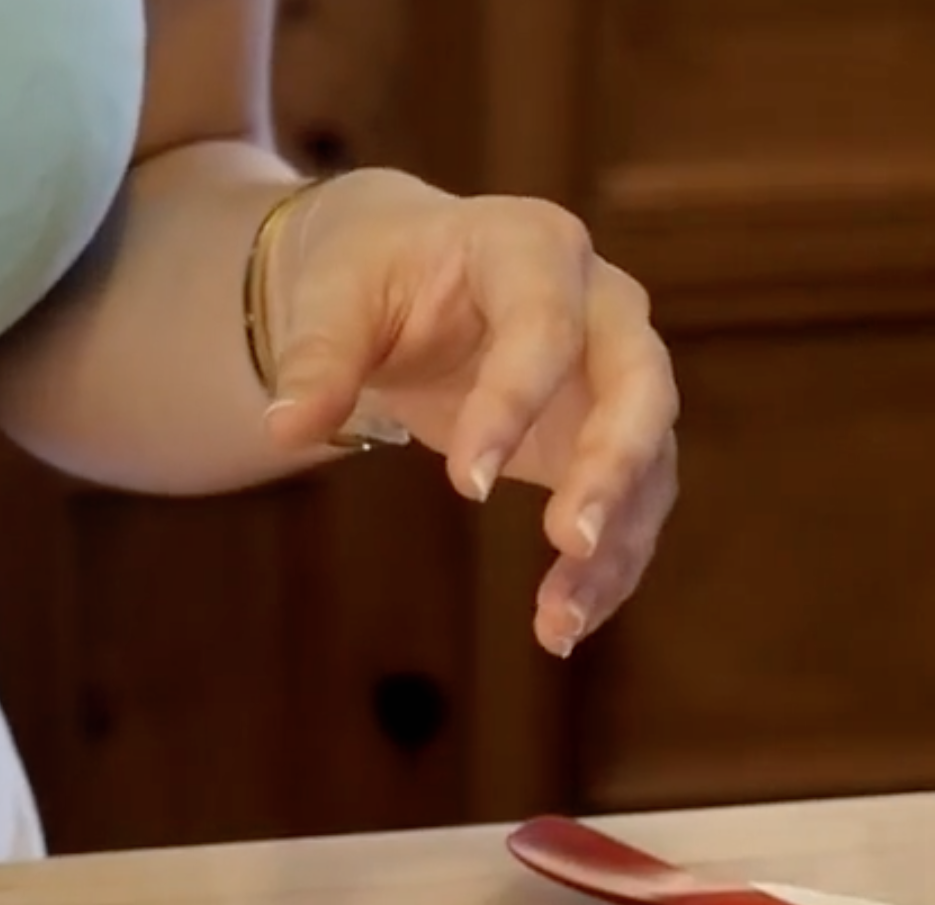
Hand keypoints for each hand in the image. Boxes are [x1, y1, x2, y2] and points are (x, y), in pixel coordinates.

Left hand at [256, 169, 679, 658]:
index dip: (514, 401)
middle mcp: (601, 304)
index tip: (466, 486)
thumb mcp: (334, 297)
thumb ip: (317, 358)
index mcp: (531, 247)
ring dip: (614, 542)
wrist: (410, 270)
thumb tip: (285, 429)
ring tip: (560, 622)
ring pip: (649, 459)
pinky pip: (632, 506)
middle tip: (567, 542)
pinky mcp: (612, 437)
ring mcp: (619, 373)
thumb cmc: (374, 272)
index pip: (544, 323)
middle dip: (612, 466)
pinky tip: (563, 628)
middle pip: (641, 382)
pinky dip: (607, 568)